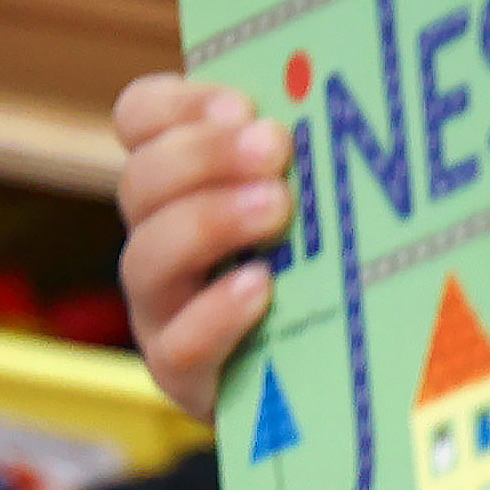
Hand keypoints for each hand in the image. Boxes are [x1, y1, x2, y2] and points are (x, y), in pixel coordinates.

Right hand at [114, 73, 289, 420]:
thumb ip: (306, 157)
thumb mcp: (312, 203)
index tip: (242, 106)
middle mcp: (156, 241)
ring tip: (277, 210)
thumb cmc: (320, 274)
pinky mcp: (183, 377)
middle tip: (276, 148)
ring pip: (148, 258)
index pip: (139, 119)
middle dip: (205, 157)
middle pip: (140, 183)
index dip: (180, 105)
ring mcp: (161, 312)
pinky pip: (179, 343)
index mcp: (177, 184)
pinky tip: (261, 287)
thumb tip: (350, 101)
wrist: (320, 388)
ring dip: (210, 221)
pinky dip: (217, 310)